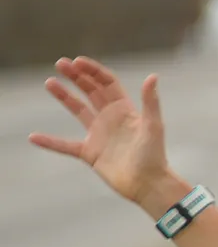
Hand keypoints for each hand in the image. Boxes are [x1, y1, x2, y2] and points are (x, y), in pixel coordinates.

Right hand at [29, 58, 177, 212]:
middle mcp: (110, 119)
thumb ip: (151, 102)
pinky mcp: (90, 153)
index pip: (107, 84)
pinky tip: (34, 137)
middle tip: (60, 63)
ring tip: (49, 82)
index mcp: (125, 110)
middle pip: (91, 91)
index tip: (77, 62)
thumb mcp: (153, 126)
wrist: (148, 184)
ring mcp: (99, 135)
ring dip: (64, 96)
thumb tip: (153, 77)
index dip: (93, 71)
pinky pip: (65, 145)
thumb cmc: (154, 155)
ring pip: (78, 110)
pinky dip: (50, 142)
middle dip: (77, 77)